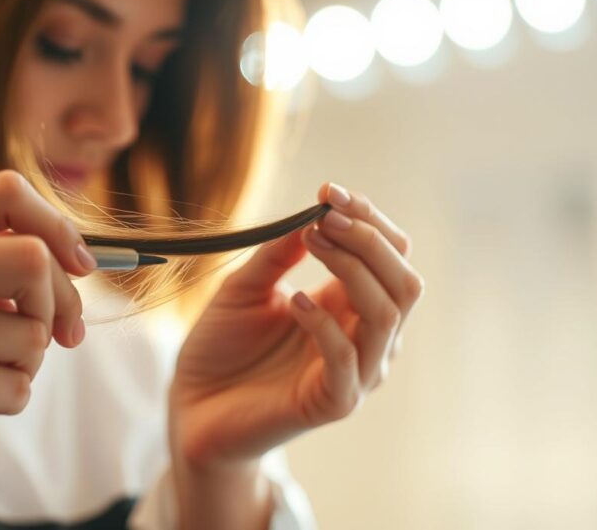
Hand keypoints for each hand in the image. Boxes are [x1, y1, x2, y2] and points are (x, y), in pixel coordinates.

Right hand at [0, 170, 94, 499]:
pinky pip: (16, 386)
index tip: (81, 265)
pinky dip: (9, 399)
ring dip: (26, 363)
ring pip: (32, 333)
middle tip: (57, 335)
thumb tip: (76, 260)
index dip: (58, 227)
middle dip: (57, 303)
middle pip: (33, 259)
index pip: (7, 192)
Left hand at [170, 182, 424, 468]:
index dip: (368, 218)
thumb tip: (316, 211)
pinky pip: (348, 360)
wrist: (192, 406)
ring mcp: (355, 372)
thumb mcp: (246, 286)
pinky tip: (294, 301)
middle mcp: (364, 337)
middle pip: (404, 280)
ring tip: (311, 242)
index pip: (390, 255)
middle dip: (370, 238)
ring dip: (353, 269)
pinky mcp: (334, 403)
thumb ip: (280, 253)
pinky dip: (325, 324)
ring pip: (388, 315)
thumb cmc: (222, 347)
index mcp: (350, 305)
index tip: (328, 190)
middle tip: (325, 214)